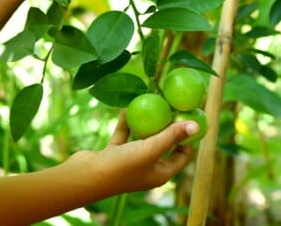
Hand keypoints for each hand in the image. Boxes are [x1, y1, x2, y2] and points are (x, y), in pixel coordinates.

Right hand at [70, 112, 198, 192]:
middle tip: (173, 108)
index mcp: (160, 173)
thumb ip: (172, 136)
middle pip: (164, 145)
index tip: (191, 120)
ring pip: (143, 139)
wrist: (84, 177)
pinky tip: (128, 108)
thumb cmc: (123, 166)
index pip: (182, 156)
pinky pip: (124, 135)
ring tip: (153, 104)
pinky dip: (127, 123)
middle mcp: (147, 168)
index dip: (189, 140)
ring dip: (146, 123)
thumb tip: (196, 126)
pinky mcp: (114, 154)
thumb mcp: (152, 149)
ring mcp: (130, 161)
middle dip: (168, 127)